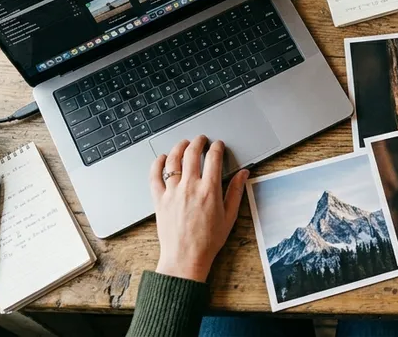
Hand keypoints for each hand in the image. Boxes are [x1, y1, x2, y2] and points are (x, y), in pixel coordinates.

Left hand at [150, 135, 248, 282]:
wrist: (185, 258)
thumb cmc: (208, 241)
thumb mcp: (229, 216)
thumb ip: (236, 192)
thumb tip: (243, 174)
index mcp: (209, 190)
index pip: (213, 158)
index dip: (217, 147)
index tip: (218, 146)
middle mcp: (190, 187)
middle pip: (192, 153)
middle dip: (198, 142)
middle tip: (201, 139)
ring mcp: (173, 192)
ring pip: (173, 160)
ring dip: (179, 147)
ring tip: (183, 144)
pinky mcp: (159, 199)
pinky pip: (154, 176)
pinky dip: (157, 163)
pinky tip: (161, 158)